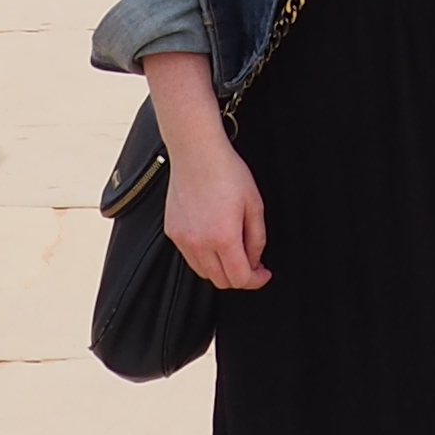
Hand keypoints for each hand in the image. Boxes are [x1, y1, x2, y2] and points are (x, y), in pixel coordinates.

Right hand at [160, 124, 267, 289]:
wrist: (197, 152)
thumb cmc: (227, 172)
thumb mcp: (255, 205)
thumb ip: (257, 238)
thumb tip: (254, 260)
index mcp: (224, 238)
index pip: (240, 279)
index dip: (256, 281)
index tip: (263, 273)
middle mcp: (200, 243)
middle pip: (221, 281)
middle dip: (240, 277)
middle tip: (251, 263)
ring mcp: (183, 239)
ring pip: (203, 272)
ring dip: (220, 269)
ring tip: (232, 251)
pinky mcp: (172, 232)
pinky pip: (189, 256)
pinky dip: (204, 257)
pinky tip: (213, 240)